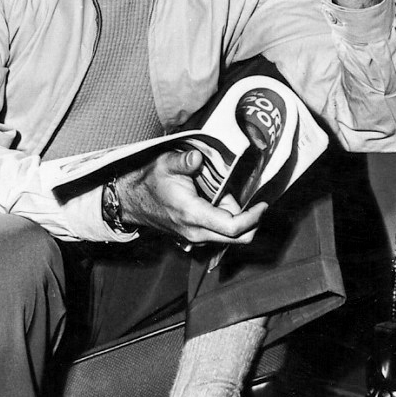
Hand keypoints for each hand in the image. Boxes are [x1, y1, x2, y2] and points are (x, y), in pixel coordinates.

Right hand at [116, 149, 266, 245]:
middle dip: (251, 221)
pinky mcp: (194, 237)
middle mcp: (196, 232)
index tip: (263, 204)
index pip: (233, 227)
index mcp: (193, 214)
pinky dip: (228, 222)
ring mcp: (195, 238)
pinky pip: (219, 235)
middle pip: (237, 238)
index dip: (253, 217)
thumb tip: (197, 157)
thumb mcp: (165, 163)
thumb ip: (184, 161)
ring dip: (238, 220)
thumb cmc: (150, 181)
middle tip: (257, 202)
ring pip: (229, 238)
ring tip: (231, 195)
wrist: (132, 201)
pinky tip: (222, 203)